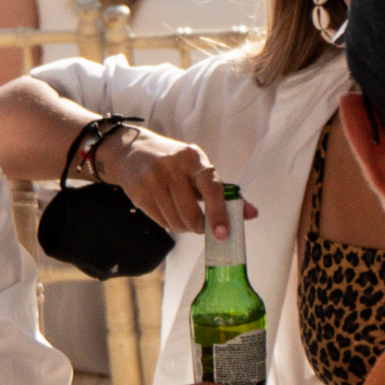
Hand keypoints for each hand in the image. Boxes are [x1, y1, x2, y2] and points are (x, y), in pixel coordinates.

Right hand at [102, 127, 235, 236]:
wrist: (131, 151)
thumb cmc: (175, 163)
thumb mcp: (199, 168)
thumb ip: (226, 192)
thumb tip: (252, 214)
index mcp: (194, 158)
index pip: (211, 187)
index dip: (219, 213)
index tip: (223, 234)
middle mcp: (172, 167)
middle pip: (191, 213)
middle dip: (200, 227)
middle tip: (202, 227)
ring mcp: (153, 180)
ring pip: (176, 222)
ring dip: (185, 228)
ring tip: (184, 218)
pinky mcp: (139, 193)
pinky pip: (161, 222)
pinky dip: (170, 225)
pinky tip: (169, 213)